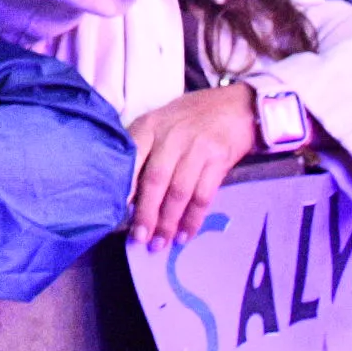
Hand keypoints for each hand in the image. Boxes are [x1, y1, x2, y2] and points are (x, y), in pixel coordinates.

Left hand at [127, 84, 261, 250]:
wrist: (237, 106)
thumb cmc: (192, 116)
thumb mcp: (162, 121)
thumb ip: (145, 147)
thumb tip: (128, 190)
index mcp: (150, 125)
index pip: (132, 158)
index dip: (123, 188)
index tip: (114, 213)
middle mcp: (171, 136)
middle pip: (155, 180)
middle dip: (146, 214)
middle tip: (140, 239)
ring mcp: (197, 148)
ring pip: (178, 192)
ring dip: (168, 222)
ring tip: (160, 243)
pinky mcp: (218, 161)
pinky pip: (203, 196)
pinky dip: (193, 219)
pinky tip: (184, 234)